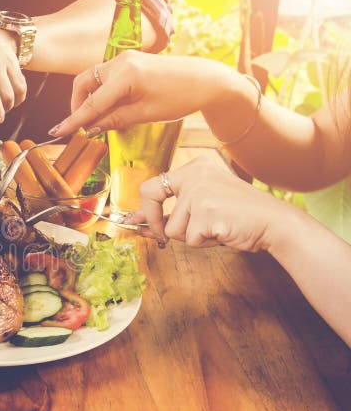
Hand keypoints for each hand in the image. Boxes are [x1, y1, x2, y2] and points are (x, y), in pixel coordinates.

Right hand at [49, 51, 236, 136]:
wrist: (205, 80)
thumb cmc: (180, 97)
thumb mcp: (145, 114)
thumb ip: (113, 120)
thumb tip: (90, 129)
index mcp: (126, 75)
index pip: (92, 102)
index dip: (73, 120)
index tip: (57, 131)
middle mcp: (120, 61)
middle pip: (84, 84)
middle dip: (78, 105)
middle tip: (81, 126)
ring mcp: (124, 59)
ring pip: (92, 79)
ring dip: (89, 99)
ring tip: (97, 120)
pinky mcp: (129, 61)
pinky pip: (104, 77)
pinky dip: (101, 93)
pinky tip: (108, 108)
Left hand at [124, 158, 291, 251]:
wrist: (275, 223)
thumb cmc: (239, 217)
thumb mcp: (204, 204)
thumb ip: (172, 210)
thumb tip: (133, 223)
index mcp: (195, 167)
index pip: (152, 184)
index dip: (143, 209)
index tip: (141, 224)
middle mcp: (195, 174)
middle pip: (150, 197)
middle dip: (152, 221)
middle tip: (163, 237)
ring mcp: (199, 192)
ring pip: (172, 228)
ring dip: (192, 236)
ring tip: (217, 227)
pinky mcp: (206, 211)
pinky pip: (190, 239)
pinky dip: (205, 243)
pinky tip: (223, 232)